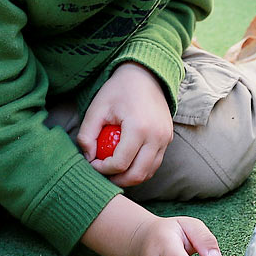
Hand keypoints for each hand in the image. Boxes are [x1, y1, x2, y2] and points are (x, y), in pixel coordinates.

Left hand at [77, 62, 172, 186]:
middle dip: (117, 180)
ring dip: (130, 177)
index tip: (92, 163)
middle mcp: (157, 136)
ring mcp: (165, 139)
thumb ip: (87, 135)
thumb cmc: (117, 90)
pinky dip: (140, 168)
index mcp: (139, 128)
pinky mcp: (168, 139)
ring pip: (148, 172)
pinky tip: (125, 163)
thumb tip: (88, 158)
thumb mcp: (96, 108)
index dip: (103, 169)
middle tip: (102, 175)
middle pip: (137, 174)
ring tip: (112, 171)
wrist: (145, 75)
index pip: (120, 163)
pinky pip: (154, 163)